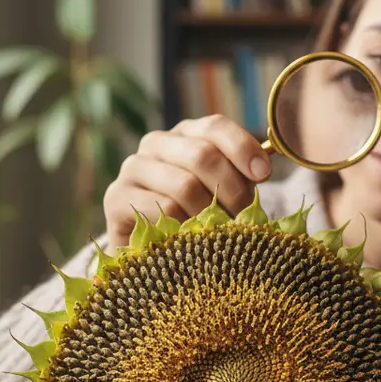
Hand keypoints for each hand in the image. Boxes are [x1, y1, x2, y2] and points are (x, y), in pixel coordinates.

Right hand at [103, 115, 271, 249]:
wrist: (152, 254)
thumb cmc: (196, 220)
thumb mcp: (223, 194)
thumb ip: (240, 177)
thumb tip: (263, 169)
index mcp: (185, 135)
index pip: (214, 127)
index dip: (242, 148)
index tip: (264, 175)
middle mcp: (156, 143)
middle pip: (202, 155)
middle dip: (232, 189)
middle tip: (245, 218)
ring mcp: (133, 168)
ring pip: (184, 185)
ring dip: (210, 214)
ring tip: (221, 235)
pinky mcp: (116, 197)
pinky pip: (163, 210)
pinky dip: (186, 228)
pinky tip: (193, 240)